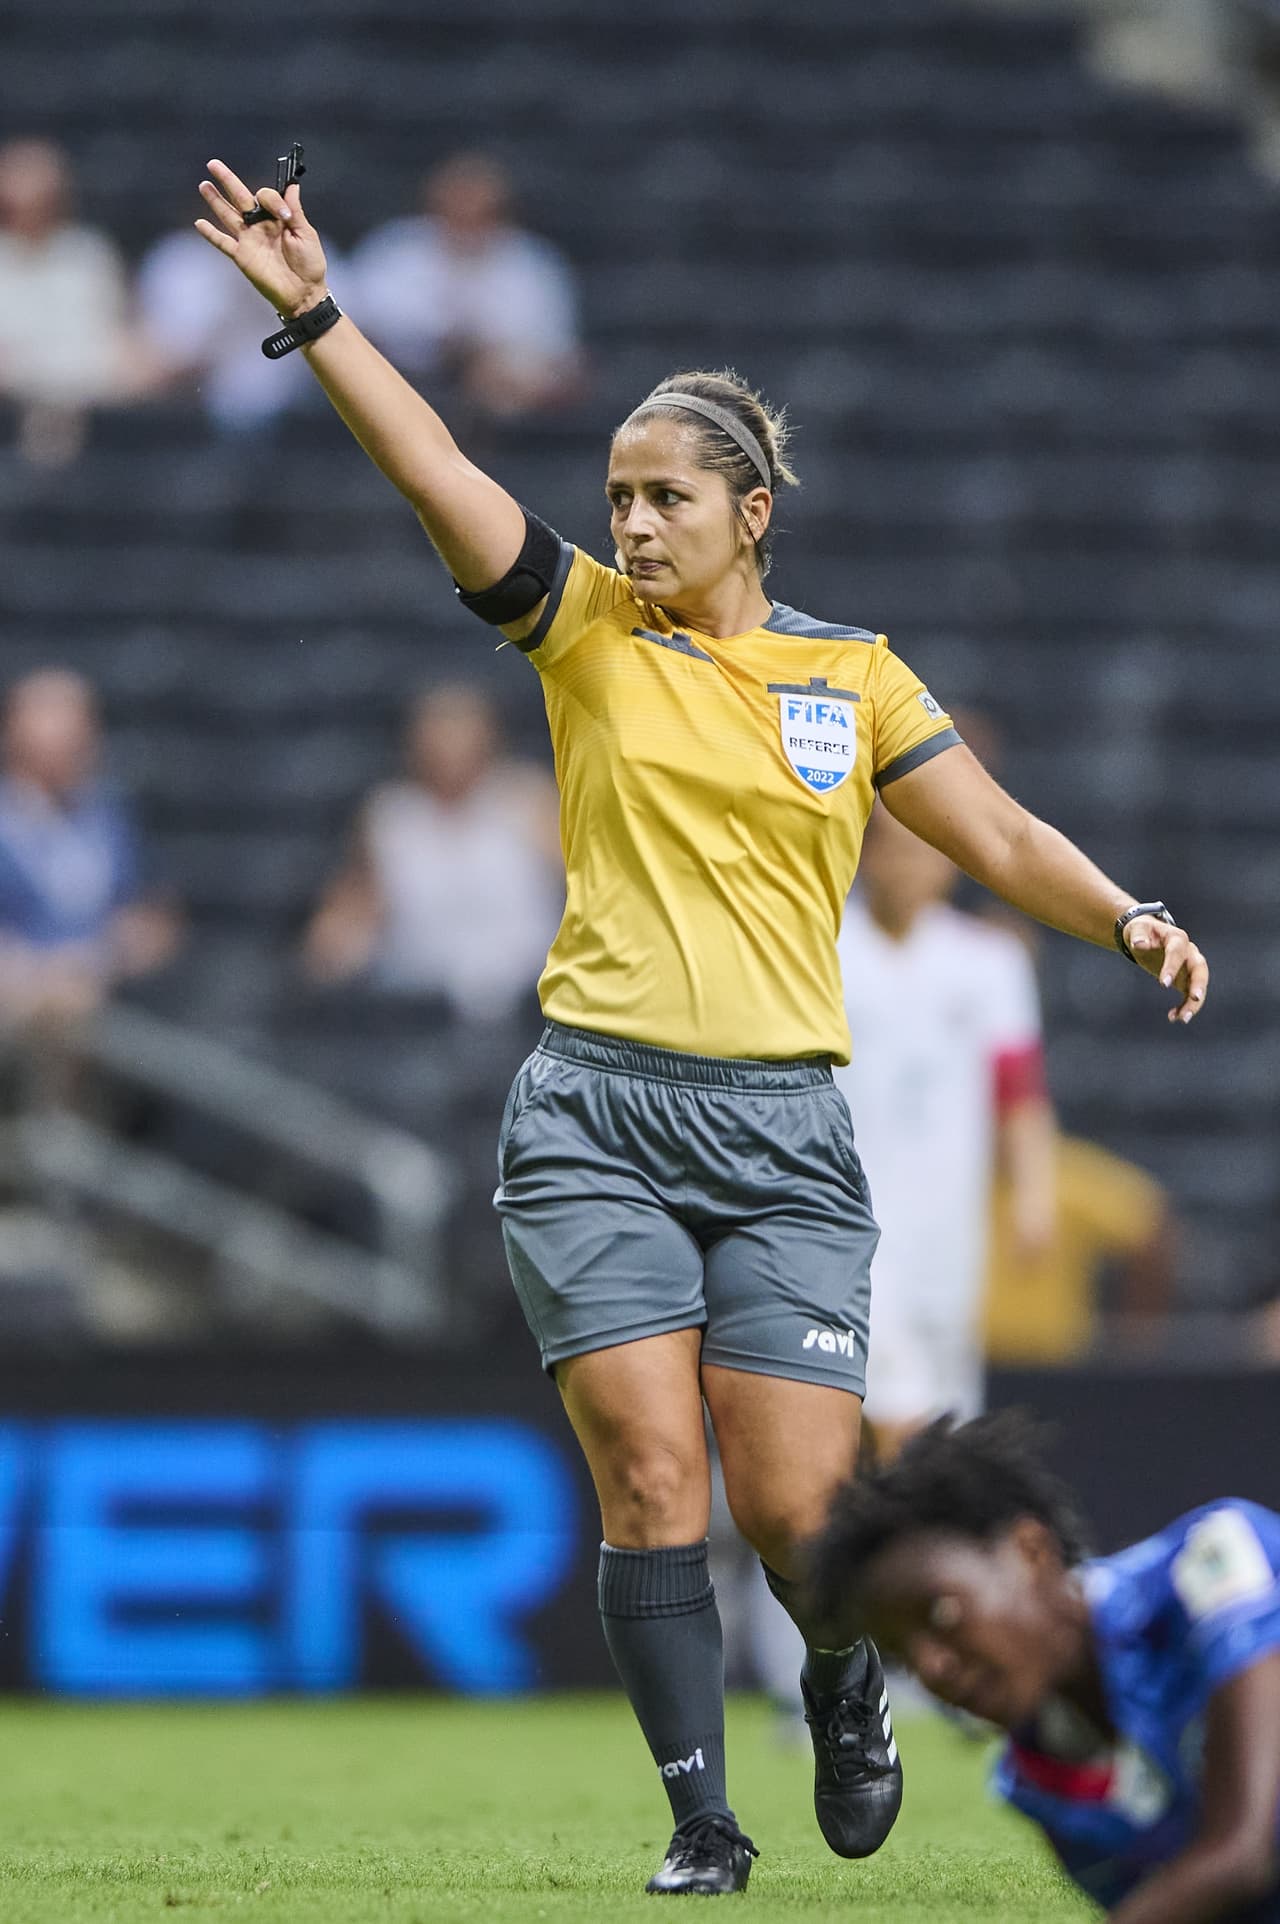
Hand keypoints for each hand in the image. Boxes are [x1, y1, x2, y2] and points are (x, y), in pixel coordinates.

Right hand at [195, 159, 327, 317]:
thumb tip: (292, 185)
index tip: (284, 216)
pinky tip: (199, 223)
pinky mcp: (242, 256)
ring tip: (204, 185)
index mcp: (277, 217)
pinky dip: (211, 234)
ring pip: (228, 215)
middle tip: (213, 164)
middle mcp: (260, 225)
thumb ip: (295, 210)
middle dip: (227, 180)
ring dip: (215, 200)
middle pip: (239, 197)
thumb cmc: (310, 264)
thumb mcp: (306, 234)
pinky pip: (223, 243)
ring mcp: (249, 240)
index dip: (273, 201)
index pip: (265, 196)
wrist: (304, 293)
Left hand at [1123, 915, 1208, 1023]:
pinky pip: (1190, 995)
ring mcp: (1190, 967)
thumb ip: (1139, 935)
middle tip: (1194, 998)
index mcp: (1177, 938)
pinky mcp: (1186, 980)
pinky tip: (1173, 1017)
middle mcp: (1189, 952)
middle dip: (1199, 984)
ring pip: (1199, 985)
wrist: (1147, 937)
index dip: (1172, 966)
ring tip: (1183, 1018)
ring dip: (1194, 1002)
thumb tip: (1139, 944)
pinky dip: (1184, 1006)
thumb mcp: (1137, 929)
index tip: (1163, 984)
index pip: (1177, 951)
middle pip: (1200, 968)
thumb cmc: (1142, 932)